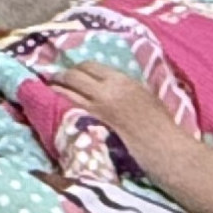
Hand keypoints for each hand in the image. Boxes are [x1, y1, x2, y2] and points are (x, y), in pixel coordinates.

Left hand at [50, 58, 194, 165]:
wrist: (164, 147)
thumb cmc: (161, 127)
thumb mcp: (145, 98)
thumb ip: (125, 91)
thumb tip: (109, 89)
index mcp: (123, 80)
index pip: (91, 65)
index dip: (78, 68)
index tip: (72, 72)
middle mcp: (109, 88)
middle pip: (76, 74)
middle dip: (63, 75)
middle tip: (54, 79)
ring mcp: (99, 105)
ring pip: (68, 88)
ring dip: (56, 87)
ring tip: (48, 89)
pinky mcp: (93, 122)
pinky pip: (70, 106)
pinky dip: (59, 101)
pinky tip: (52, 103)